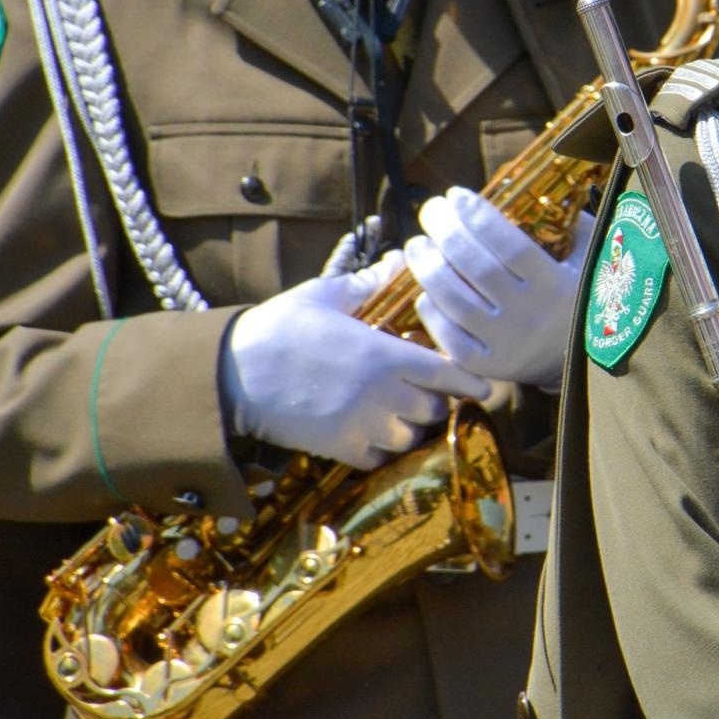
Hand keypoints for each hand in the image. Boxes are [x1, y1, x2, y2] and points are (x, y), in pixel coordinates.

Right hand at [220, 252, 491, 467]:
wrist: (234, 373)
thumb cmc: (281, 327)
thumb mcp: (326, 296)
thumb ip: (369, 284)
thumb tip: (400, 260)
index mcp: (385, 354)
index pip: (449, 373)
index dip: (471, 381)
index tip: (484, 384)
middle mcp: (382, 394)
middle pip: (435, 409)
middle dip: (437, 401)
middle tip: (426, 390)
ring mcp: (362, 425)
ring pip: (411, 437)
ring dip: (412, 426)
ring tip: (400, 412)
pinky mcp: (340, 449)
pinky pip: (380, 457)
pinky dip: (383, 448)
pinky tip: (372, 430)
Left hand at [404, 186, 592, 388]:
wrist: (582, 362)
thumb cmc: (581, 301)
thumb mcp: (592, 263)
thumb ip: (578, 229)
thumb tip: (551, 195)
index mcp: (554, 285)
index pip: (509, 244)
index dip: (478, 216)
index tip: (456, 194)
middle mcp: (529, 315)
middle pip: (476, 267)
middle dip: (446, 233)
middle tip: (430, 210)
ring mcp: (507, 344)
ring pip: (456, 302)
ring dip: (428, 268)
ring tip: (416, 245)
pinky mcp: (489, 367)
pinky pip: (450, 339)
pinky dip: (432, 313)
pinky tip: (423, 291)